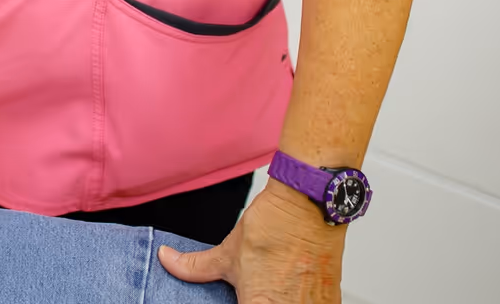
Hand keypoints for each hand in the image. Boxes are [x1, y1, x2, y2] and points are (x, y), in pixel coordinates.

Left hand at [160, 181, 345, 301]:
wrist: (309, 205)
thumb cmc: (274, 228)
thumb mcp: (227, 252)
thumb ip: (195, 267)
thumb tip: (167, 261)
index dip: (238, 303)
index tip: (238, 298)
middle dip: (256, 300)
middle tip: (250, 290)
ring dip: (279, 300)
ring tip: (274, 286)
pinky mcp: (332, 301)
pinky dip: (298, 300)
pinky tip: (291, 289)